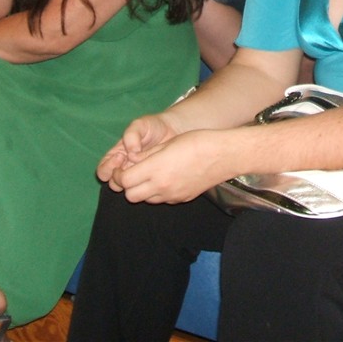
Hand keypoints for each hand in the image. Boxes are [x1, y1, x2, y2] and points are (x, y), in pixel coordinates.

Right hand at [97, 113, 179, 186]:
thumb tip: (130, 153)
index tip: (120, 156)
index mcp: (116, 156)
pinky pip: (145, 188)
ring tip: (145, 170)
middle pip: (113, 183)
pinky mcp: (151, 179)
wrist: (174, 130)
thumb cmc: (153, 127)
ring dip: (133, 183)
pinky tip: (155, 175)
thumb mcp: (139, 125)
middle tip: (131, 166)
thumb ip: (131, 135)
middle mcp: (124, 169)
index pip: (103, 170)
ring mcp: (138, 176)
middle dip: (119, 178)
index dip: (108, 168)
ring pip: (129, 188)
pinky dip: (147, 184)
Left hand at [110, 129, 229, 203]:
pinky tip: (168, 179)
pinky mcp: (182, 199)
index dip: (119, 175)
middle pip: (131, 196)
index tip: (121, 168)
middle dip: (128, 186)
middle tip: (133, 173)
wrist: (223, 155)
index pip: (125, 181)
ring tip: (151, 175)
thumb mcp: (167, 144)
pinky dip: (158, 192)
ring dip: (143, 190)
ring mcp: (172, 196)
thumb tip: (132, 161)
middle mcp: (162, 186)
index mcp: (156, 169)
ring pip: (146, 200)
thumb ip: (146, 155)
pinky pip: (162, 200)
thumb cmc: (196, 141)